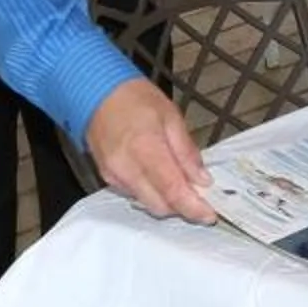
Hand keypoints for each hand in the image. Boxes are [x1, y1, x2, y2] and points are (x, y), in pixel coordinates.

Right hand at [84, 79, 217, 223]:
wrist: (97, 92)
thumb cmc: (134, 98)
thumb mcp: (171, 116)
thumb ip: (186, 151)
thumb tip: (202, 180)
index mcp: (146, 148)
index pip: (172, 190)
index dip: (193, 207)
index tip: (210, 214)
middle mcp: (127, 168)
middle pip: (160, 205)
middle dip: (182, 207)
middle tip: (200, 196)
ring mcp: (114, 176)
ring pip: (147, 204)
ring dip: (167, 201)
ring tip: (182, 184)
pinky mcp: (108, 178)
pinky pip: (135, 195)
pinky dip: (151, 193)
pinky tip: (159, 177)